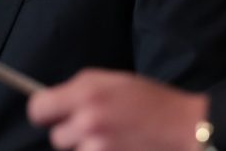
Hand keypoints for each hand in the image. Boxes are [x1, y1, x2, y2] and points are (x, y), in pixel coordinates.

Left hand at [28, 69, 207, 150]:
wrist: (188, 129)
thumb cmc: (153, 103)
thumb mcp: (116, 81)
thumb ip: (81, 90)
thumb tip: (52, 102)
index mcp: (88, 92)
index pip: (38, 109)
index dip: (46, 112)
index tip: (55, 115)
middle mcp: (88, 120)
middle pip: (56, 137)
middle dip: (74, 135)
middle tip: (99, 128)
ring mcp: (97, 148)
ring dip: (88, 149)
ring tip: (115, 140)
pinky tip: (121, 148)